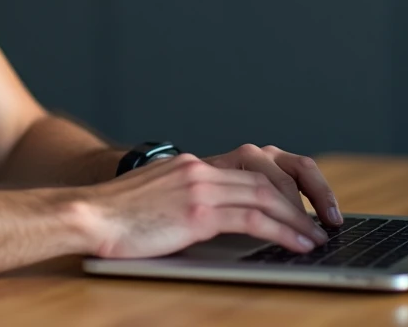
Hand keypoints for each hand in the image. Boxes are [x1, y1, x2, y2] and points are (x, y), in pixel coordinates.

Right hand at [81, 153, 329, 259]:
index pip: (251, 166)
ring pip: (266, 196)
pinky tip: (298, 244)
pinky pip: (252, 218)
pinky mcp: (195, 211)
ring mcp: (198, 187)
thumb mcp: (157, 200)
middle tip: (321, 221)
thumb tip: (217, 221)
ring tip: (316, 238)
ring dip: (298, 219)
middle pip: (266, 177)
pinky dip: (283, 231)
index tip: (302, 203)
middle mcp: (199, 168)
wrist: (86, 216)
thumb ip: (186, 201)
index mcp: (191, 164)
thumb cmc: (115, 218)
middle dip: (300, 200)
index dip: (283, 185)